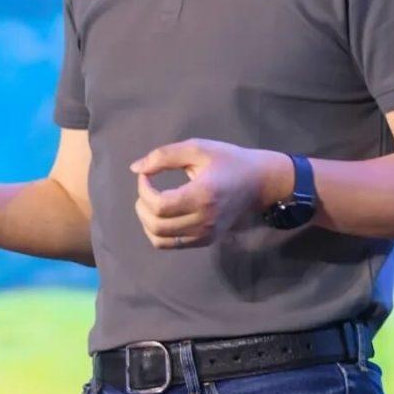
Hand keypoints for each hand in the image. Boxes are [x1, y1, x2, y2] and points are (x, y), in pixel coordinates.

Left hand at [128, 139, 294, 249]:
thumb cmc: (228, 160)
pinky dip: (158, 231)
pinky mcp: (206, 241)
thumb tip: (135, 169)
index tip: (146, 175)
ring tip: (151, 201)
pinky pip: (171, 244)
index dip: (143, 190)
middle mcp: (204, 220)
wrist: (258, 182)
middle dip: (141, 205)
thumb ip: (164, 156)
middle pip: (156, 225)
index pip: (160, 205)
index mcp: (203, 195)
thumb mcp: (198, 148)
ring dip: (146, 220)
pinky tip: (162, 213)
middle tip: (146, 187)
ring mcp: (206, 234)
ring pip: (159, 239)